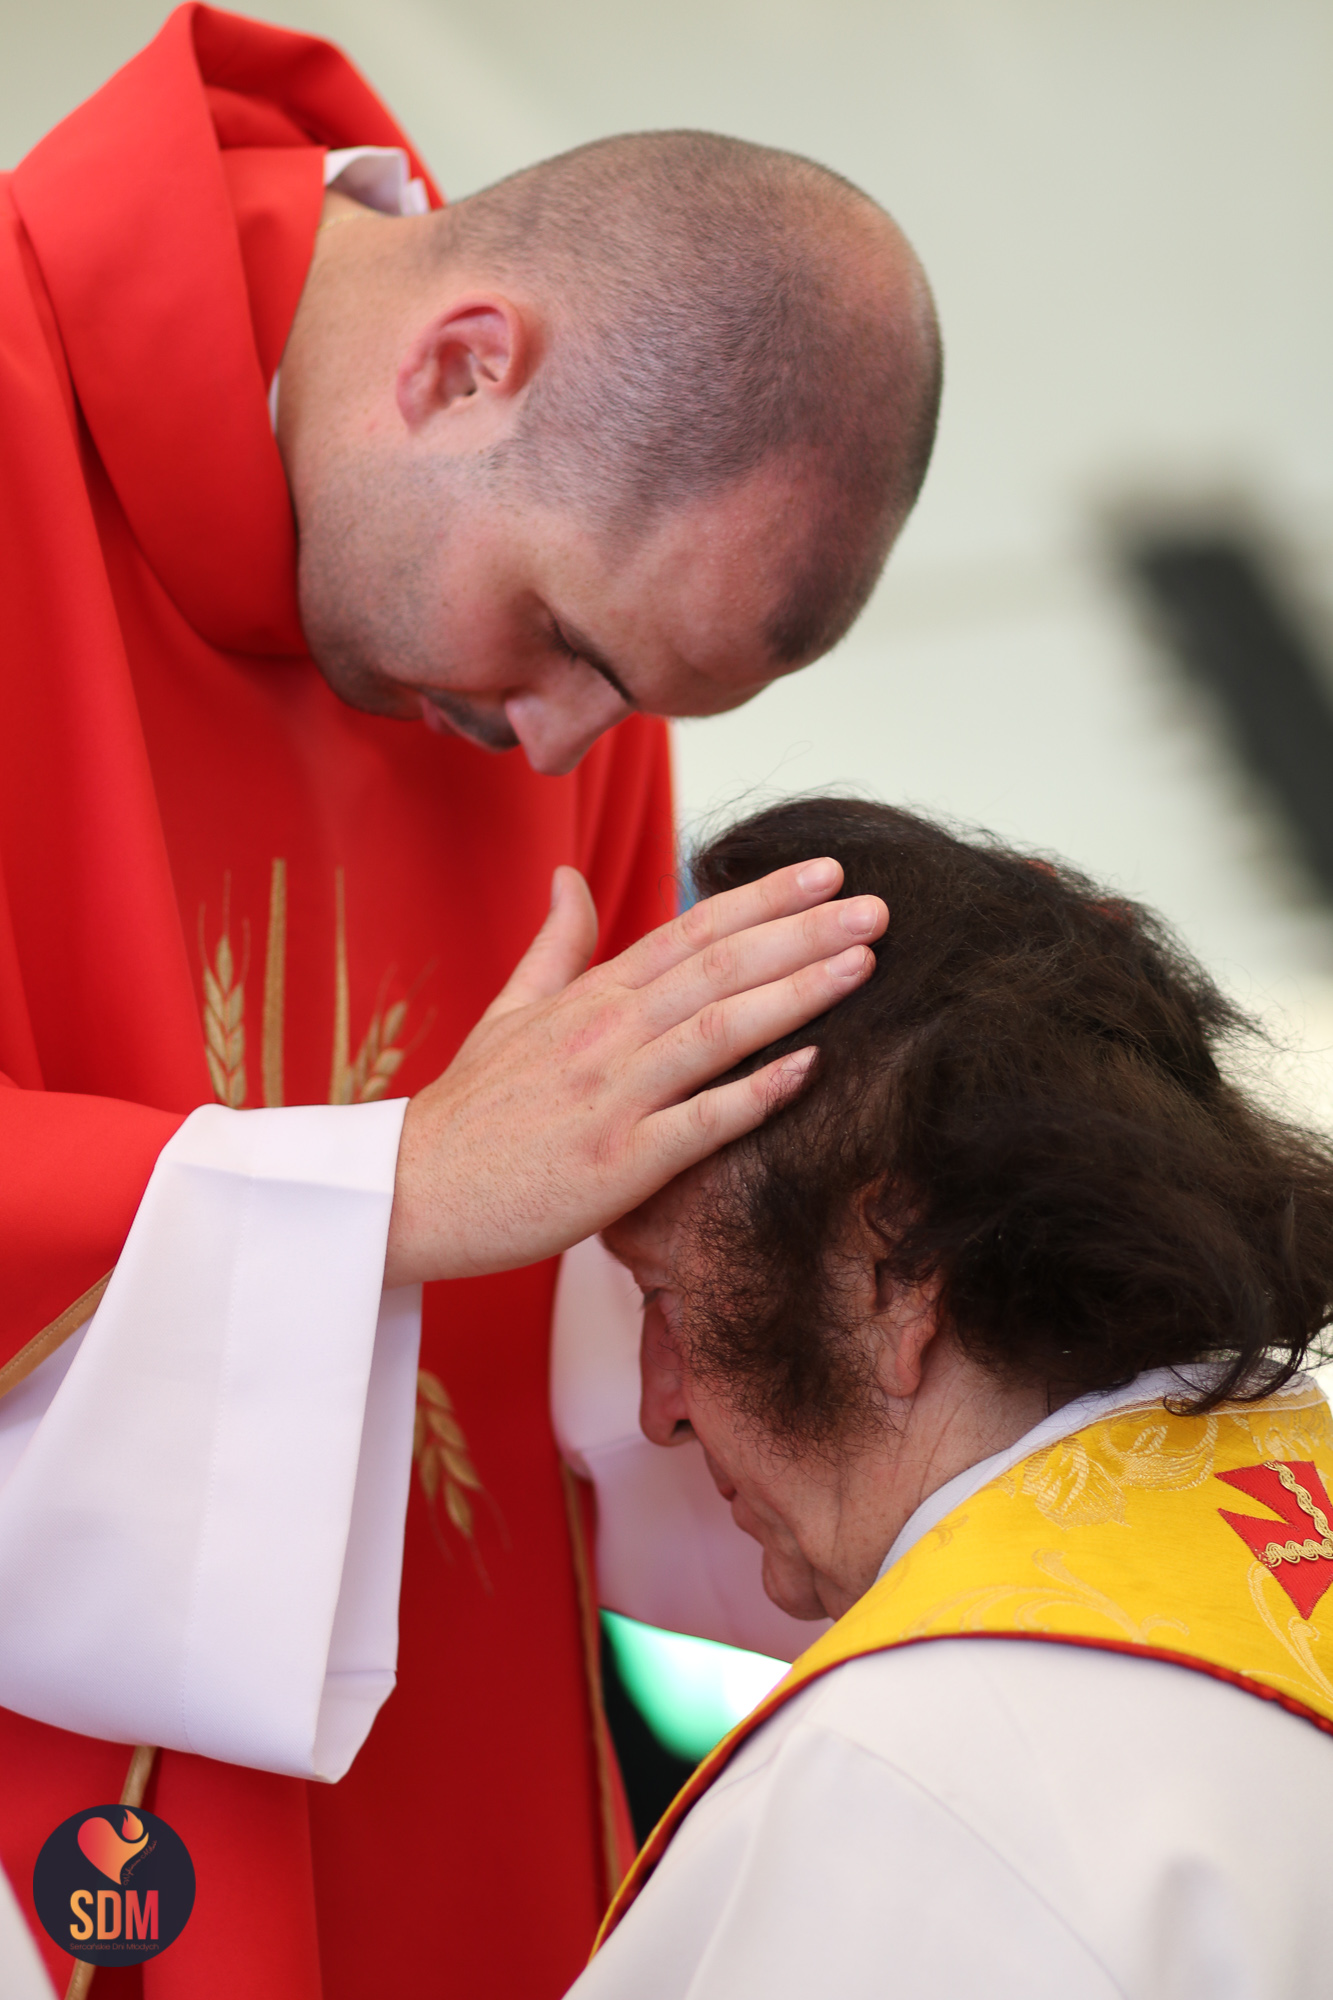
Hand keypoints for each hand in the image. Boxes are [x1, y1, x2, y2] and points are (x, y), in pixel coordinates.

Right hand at [383, 858, 886, 1284]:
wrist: (406, 1194)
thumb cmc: (466, 1112)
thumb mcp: (507, 1011)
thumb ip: (555, 945)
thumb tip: (569, 875)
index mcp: (588, 999)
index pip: (690, 930)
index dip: (763, 898)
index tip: (827, 872)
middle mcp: (605, 1036)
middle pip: (718, 967)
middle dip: (803, 931)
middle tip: (877, 904)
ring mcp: (612, 1098)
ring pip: (718, 1030)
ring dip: (796, 992)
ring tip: (864, 962)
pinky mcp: (617, 1165)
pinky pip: (698, 1122)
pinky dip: (756, 1092)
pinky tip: (812, 1066)